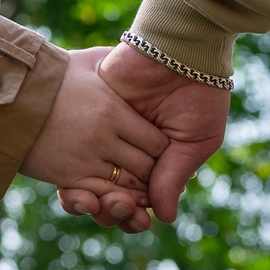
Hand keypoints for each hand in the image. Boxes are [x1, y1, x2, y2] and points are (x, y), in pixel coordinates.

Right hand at [22, 46, 166, 234]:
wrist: (6, 98)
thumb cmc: (49, 76)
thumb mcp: (86, 61)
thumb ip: (115, 60)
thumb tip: (139, 52)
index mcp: (112, 110)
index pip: (157, 143)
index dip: (161, 149)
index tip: (160, 149)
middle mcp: (103, 139)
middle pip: (146, 168)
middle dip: (153, 173)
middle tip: (154, 172)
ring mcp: (85, 161)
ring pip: (126, 189)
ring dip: (135, 192)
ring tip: (139, 189)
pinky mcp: (67, 177)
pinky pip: (99, 198)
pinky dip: (111, 200)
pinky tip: (116, 196)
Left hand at [60, 43, 228, 226]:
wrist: (178, 49)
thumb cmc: (199, 94)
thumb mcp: (196, 140)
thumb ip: (174, 177)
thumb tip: (163, 218)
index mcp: (155, 162)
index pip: (138, 200)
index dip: (135, 217)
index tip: (139, 220)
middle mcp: (126, 153)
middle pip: (110, 198)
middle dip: (113, 213)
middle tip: (122, 209)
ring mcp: (104, 138)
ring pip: (88, 184)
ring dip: (93, 204)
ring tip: (106, 204)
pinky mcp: (86, 121)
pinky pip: (70, 159)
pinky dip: (72, 182)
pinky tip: (81, 192)